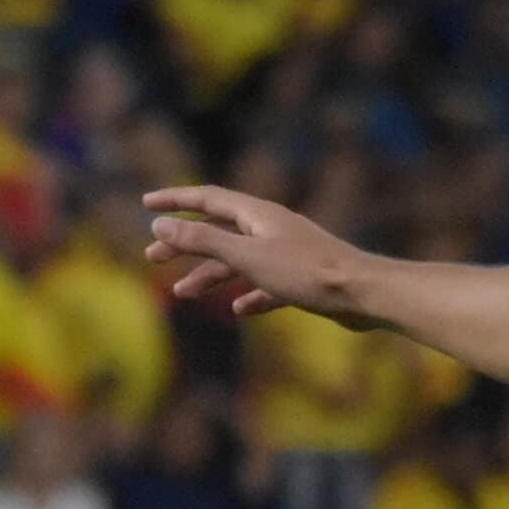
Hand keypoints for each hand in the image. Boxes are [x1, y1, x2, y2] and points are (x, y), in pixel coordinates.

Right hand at [141, 185, 380, 327]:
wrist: (362, 293)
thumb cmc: (305, 271)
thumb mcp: (246, 256)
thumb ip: (201, 241)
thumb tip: (159, 226)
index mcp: (257, 215)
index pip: (207, 199)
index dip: (175, 201)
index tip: (146, 204)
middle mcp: (270, 227)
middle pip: (218, 230)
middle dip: (184, 243)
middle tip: (152, 258)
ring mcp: (285, 252)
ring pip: (237, 259)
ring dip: (208, 274)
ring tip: (182, 293)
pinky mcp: (300, 277)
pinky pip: (263, 283)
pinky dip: (245, 293)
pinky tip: (237, 309)